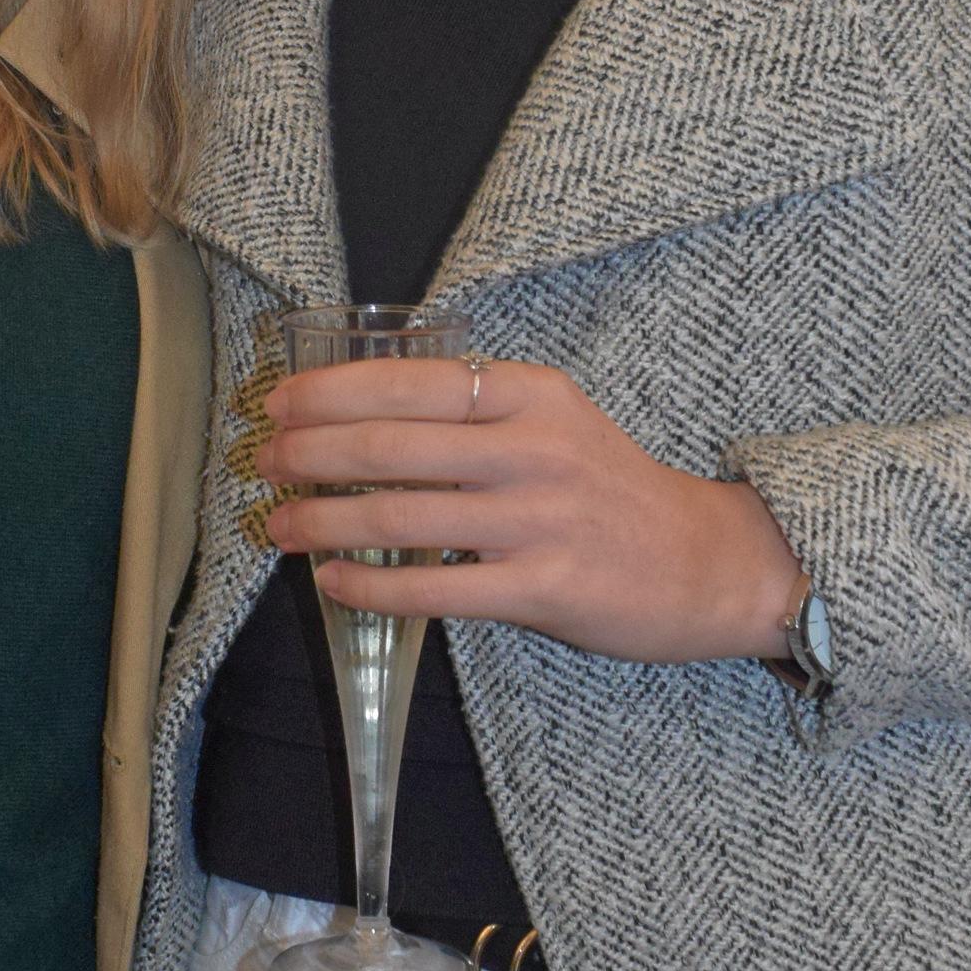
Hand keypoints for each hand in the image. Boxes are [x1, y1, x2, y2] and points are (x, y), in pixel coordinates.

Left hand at [254, 356, 802, 665]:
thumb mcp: (554, 421)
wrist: (707, 562)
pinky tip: (333, 582)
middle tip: (264, 463)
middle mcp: (532, 448)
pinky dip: (370, 585)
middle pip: (390, 443)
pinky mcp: (542, 587)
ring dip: (322, 521)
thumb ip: (474, 413)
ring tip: (279, 526)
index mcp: (530, 395)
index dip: (329, 392)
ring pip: (399, 514)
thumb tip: (362, 415)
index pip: (407, 382)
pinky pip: (434, 588)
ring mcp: (538, 518)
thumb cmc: (610, 491)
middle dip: (309, 453)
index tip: (278, 403)